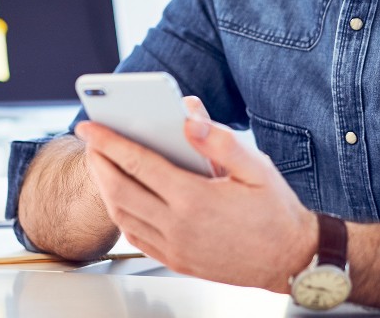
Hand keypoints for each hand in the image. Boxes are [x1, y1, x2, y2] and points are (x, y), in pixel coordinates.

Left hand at [74, 99, 316, 292]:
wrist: (290, 259)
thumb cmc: (275, 211)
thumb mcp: (256, 166)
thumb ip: (220, 140)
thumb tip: (188, 118)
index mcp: (195, 199)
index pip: (138, 163)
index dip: (109, 141)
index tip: (91, 125)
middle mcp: (179, 226)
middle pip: (119, 190)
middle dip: (98, 162)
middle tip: (90, 141)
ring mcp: (175, 248)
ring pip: (122, 216)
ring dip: (104, 188)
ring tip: (101, 165)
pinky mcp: (176, 261)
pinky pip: (135, 237)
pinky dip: (121, 214)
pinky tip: (122, 198)